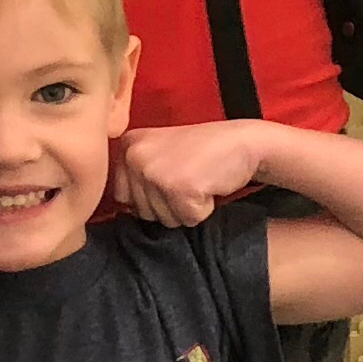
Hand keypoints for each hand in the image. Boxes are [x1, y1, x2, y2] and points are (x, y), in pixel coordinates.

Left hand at [113, 121, 266, 227]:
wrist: (241, 141)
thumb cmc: (203, 151)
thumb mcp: (159, 153)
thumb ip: (136, 177)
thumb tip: (122, 212)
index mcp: (128, 145)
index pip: (122, 197)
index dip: (150, 196)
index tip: (172, 175)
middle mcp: (136, 156)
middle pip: (143, 212)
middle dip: (169, 204)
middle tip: (189, 177)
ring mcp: (156, 172)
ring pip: (165, 219)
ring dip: (186, 208)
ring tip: (198, 180)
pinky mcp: (180, 189)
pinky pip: (188, 219)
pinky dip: (203, 210)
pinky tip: (209, 185)